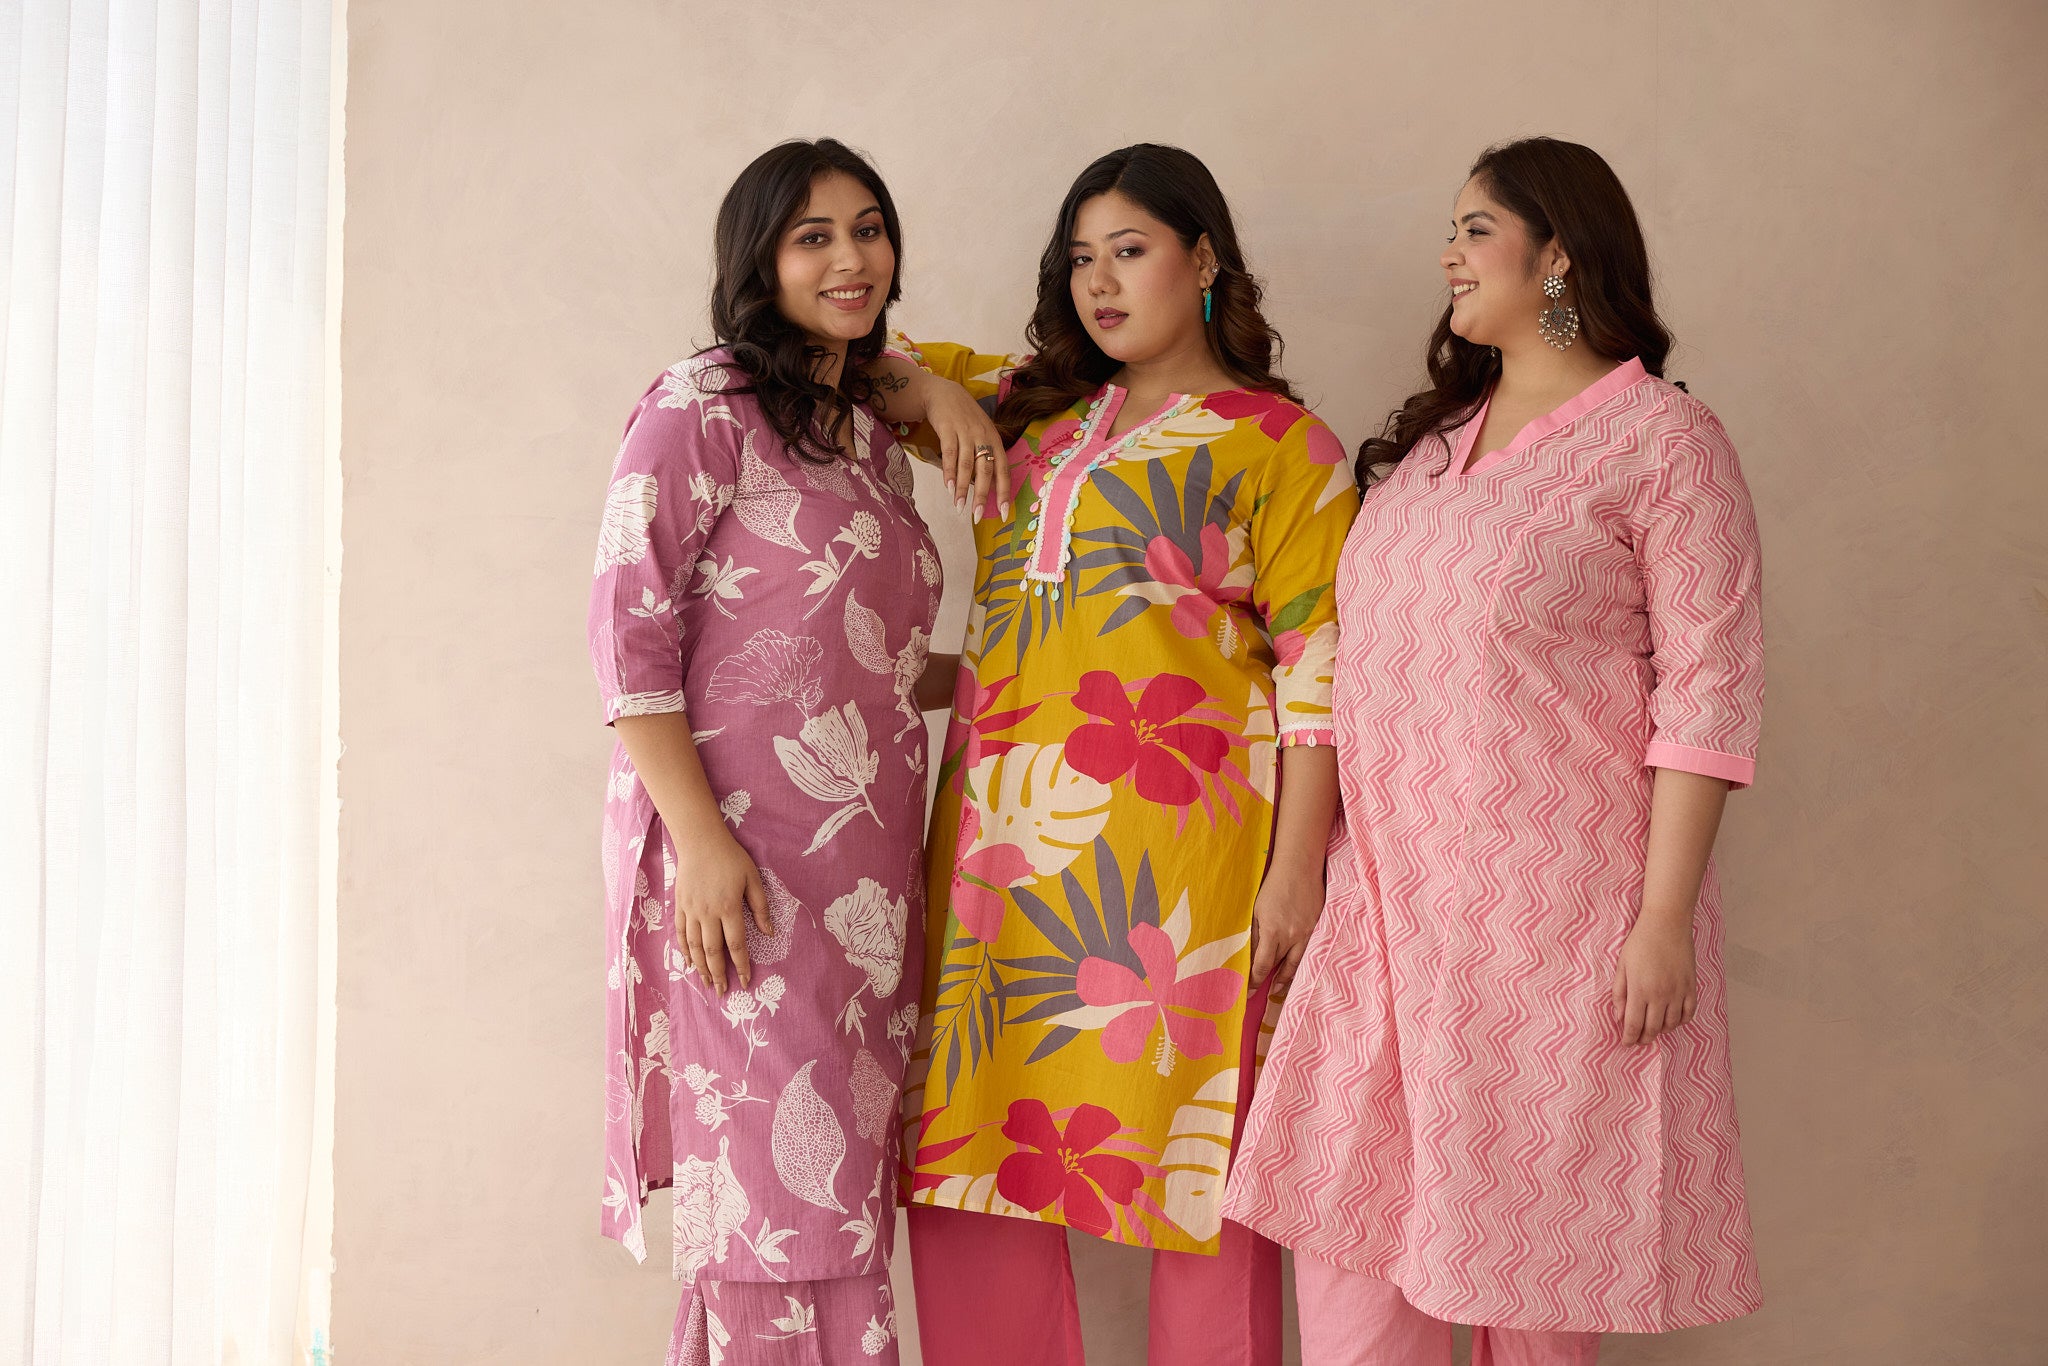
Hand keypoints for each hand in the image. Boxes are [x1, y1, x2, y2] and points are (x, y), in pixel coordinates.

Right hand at [673, 828, 772, 994]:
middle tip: (722, 991)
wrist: (700, 840)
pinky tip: (688, 963)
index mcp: (729, 908)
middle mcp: (707, 913)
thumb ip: (760, 907)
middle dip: (718, 974)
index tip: (746, 982)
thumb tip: (769, 933)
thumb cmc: (731, 858)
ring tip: (705, 983)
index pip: (736, 945)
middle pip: (712, 952)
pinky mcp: (680, 906)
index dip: (741, 966)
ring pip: (693, 947)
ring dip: (700, 968)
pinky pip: (680, 933)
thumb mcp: (753, 878)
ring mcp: (691, 910)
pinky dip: (684, 950)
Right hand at [925, 378, 1010, 520]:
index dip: (1004, 492)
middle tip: (977, 516)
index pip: (1003, 470)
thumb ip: (987, 459)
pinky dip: (948, 472)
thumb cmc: (965, 419)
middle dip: (982, 495)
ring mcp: (966, 432)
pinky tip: (947, 487)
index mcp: (995, 441)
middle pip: (986, 470)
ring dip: (962, 488)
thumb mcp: (982, 435)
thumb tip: (991, 487)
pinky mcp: (948, 428)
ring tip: (959, 507)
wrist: (945, 393)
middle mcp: (983, 436)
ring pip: (966, 464)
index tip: (1004, 513)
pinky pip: (950, 453)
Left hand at [1248, 862, 1324, 990]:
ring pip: (1297, 963)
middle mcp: (1292, 936)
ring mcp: (1308, 933)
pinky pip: (1309, 951)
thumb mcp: (1257, 911)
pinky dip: (1302, 962)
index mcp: (1273, 931)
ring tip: (1279, 987)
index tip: (1250, 990)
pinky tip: (1297, 967)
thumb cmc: (1273, 887)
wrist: (1299, 868)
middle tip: (1264, 992)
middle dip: (1272, 981)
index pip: (1263, 965)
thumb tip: (1250, 958)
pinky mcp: (1318, 928)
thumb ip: (1254, 936)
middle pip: (1281, 967)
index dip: (1255, 980)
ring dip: (1288, 977)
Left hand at [1610, 914, 1696, 1044]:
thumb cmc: (1640, 942)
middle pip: (1653, 1028)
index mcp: (1640, 989)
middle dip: (1644, 1038)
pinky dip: (1681, 1021)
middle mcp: (1661, 994)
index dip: (1629, 1037)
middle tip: (1638, 1040)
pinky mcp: (1691, 986)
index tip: (1626, 1043)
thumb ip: (1619, 992)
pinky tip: (1672, 1020)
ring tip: (1653, 1029)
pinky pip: (1689, 1013)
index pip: (1634, 1024)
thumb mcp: (1622, 965)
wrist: (1667, 923)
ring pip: (1671, 1024)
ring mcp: (1678, 991)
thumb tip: (1619, 1017)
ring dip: (1661, 1031)